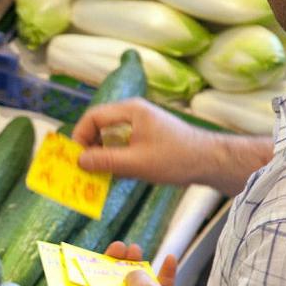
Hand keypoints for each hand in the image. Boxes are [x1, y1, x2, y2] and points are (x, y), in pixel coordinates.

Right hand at [73, 98, 215, 186]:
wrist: (209, 161)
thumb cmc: (175, 158)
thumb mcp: (136, 163)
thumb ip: (105, 161)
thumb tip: (79, 161)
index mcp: (131, 111)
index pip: (93, 117)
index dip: (80, 137)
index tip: (77, 158)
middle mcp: (133, 113)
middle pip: (99, 126)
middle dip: (90, 147)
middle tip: (85, 169)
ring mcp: (140, 125)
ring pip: (110, 137)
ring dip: (102, 155)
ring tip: (99, 174)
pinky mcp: (146, 137)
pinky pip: (121, 144)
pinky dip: (114, 158)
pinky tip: (116, 174)